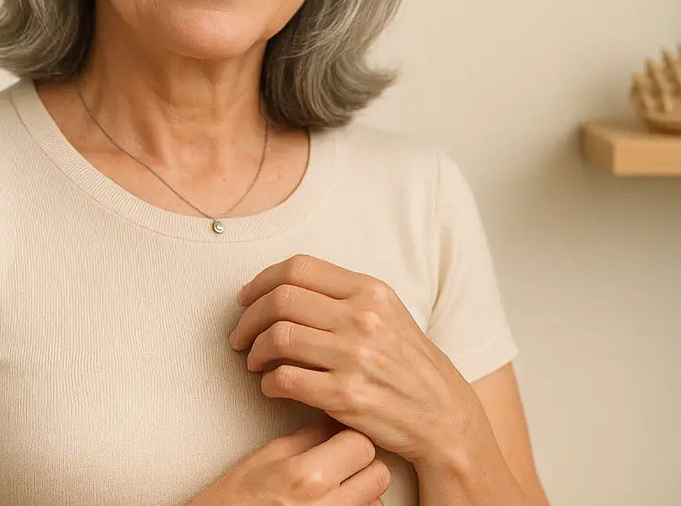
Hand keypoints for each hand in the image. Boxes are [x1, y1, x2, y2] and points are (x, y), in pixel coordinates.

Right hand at [187, 414, 389, 504]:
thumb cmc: (234, 501)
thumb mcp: (268, 457)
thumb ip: (309, 436)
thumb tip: (337, 417)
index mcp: (307, 476)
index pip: (361, 443)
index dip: (353, 436)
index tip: (342, 435)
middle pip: (377, 472)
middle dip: (363, 463)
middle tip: (342, 460)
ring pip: (377, 500)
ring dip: (364, 490)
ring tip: (336, 486)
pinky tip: (334, 502)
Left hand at [228, 254, 477, 464]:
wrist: (440, 412)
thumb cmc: (406, 361)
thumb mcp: (386, 311)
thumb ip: (342, 294)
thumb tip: (285, 285)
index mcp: (369, 290)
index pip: (299, 268)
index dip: (262, 281)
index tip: (246, 298)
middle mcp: (362, 317)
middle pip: (281, 299)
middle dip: (248, 317)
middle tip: (239, 335)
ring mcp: (354, 356)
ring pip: (278, 337)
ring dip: (253, 351)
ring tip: (254, 361)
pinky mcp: (344, 395)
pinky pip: (285, 379)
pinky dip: (267, 382)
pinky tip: (272, 385)